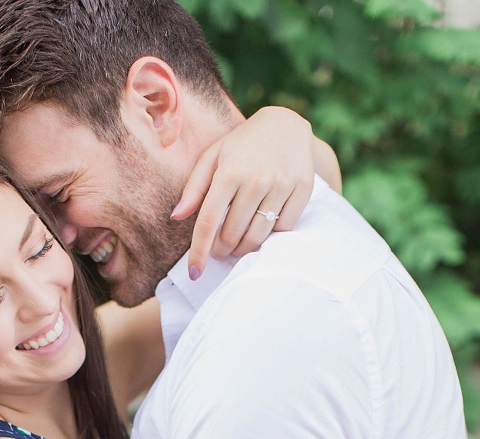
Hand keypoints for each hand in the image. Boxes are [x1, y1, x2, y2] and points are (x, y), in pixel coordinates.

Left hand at [173, 106, 315, 280]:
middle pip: (232, 234)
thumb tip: (177, 217)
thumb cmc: (242, 145)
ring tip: (237, 243)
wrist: (286, 124)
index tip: (194, 273)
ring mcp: (282, 184)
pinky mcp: (302, 189)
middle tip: (220, 248)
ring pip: (257, 236)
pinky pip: (283, 228)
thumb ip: (194, 188)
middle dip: (221, 250)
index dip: (199, 252)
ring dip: (243, 248)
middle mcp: (256, 179)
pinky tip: (263, 224)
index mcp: (229, 172)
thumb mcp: (213, 157)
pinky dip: (271, 234)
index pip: (208, 222)